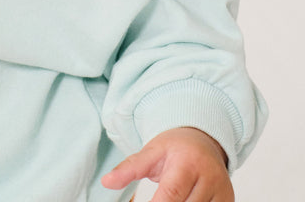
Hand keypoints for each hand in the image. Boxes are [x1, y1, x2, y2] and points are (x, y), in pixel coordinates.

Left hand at [101, 127, 233, 201]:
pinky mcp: (228, 201)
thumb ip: (130, 168)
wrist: (204, 139)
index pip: (171, 194)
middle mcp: (209, 177)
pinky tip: (184, 201)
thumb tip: (106, 181)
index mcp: (187, 162)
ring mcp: (222, 192)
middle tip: (155, 201)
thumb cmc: (174, 147)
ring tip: (170, 197)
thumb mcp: (151, 151)